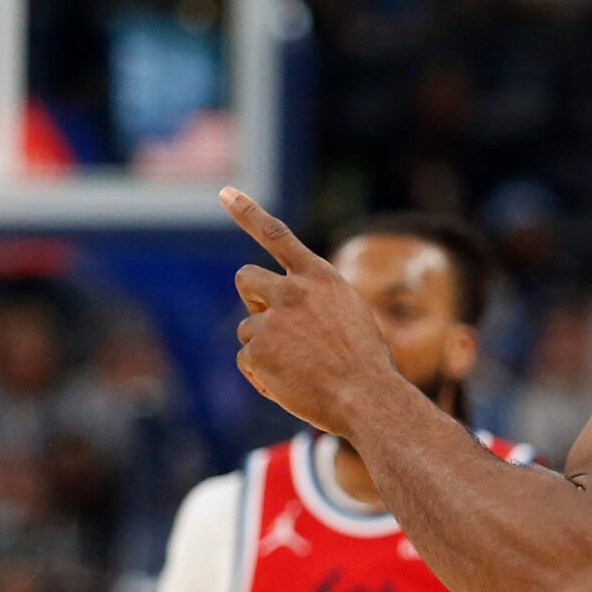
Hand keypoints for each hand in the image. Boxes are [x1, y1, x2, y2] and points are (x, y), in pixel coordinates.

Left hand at [222, 188, 400, 432]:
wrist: (366, 398)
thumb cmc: (366, 364)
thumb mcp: (351, 316)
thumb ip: (316, 301)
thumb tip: (283, 309)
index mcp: (320, 277)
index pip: (276, 234)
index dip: (247, 211)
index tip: (224, 192)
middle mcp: (292, 291)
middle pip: (246, 278)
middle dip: (253, 299)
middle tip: (270, 322)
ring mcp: (272, 321)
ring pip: (247, 328)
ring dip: (264, 347)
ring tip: (298, 368)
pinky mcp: (258, 351)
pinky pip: (246, 360)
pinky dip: (261, 375)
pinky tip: (289, 385)